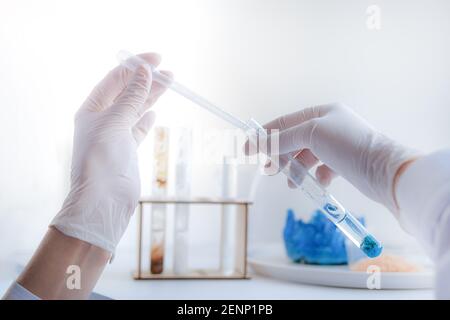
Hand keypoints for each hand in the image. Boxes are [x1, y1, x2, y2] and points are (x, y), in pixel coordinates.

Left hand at [51, 53, 171, 252]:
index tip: (155, 59)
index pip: (115, 80)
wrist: (103, 201)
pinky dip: (146, 119)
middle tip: (168, 72)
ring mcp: (115, 136)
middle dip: (146, 80)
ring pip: (136, 109)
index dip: (134, 67)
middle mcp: (102, 120)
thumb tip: (143, 71)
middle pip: (127, 93)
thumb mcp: (116, 122)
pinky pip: (138, 129)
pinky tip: (154, 112)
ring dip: (151, 96)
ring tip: (169, 84)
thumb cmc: (102, 161)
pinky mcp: (127, 150)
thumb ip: (131, 97)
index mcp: (92, 109)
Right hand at [249, 103, 418, 212]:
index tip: (247, 150)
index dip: (265, 136)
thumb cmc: (349, 146)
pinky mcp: (346, 163)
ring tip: (293, 183)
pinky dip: (317, 175)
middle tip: (271, 171)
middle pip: (295, 140)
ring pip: (307, 156)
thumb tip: (259, 142)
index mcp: (322, 112)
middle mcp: (330, 126)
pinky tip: (320, 182)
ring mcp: (338, 145)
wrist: (386, 172)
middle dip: (281, 156)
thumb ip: (284, 138)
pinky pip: (323, 167)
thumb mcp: (312, 135)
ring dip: (297, 169)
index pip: (286, 122)